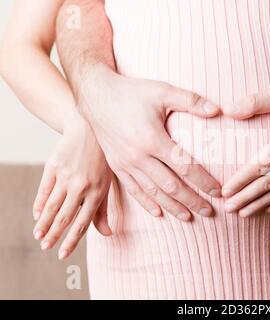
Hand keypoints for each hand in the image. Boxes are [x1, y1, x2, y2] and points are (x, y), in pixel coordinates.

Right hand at [33, 112, 111, 259]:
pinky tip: (37, 215)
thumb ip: (104, 209)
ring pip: (52, 206)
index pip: (83, 222)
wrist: (89, 130)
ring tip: (39, 236)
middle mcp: (82, 185)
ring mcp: (66, 175)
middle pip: (65, 216)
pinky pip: (44, 190)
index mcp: (98, 191)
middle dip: (55, 235)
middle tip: (46, 248)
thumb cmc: (102, 160)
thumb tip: (107, 234)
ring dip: (44, 223)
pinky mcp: (53, 166)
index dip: (72, 240)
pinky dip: (39, 204)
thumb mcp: (108, 183)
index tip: (62, 254)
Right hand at [78, 64, 221, 220]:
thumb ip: (191, 101)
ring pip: (152, 192)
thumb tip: (218, 110)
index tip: (218, 192)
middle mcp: (138, 156)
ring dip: (172, 206)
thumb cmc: (131, 92)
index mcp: (152, 139)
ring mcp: (125, 164)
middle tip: (209, 211)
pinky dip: (147, 203)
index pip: (184, 167)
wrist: (95, 94)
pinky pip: (133, 190)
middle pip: (171, 186)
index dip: (203, 181)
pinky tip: (159, 212)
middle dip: (192, 200)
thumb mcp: (162, 91)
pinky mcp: (116, 166)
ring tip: (189, 216)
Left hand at [220, 68, 269, 215]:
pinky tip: (268, 208)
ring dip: (261, 204)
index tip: (225, 191)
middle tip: (228, 208)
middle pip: (268, 184)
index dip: (240, 181)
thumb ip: (253, 102)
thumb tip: (227, 109)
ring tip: (243, 214)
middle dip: (246, 198)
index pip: (260, 166)